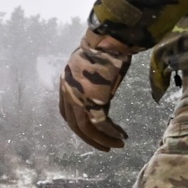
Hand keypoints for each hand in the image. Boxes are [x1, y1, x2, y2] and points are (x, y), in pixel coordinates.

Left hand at [58, 28, 132, 150]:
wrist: (109, 41)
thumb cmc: (106, 49)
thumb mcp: (94, 69)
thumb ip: (92, 85)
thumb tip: (101, 99)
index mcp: (66, 84)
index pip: (67, 113)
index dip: (80, 126)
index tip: (93, 132)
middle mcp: (68, 93)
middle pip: (75, 125)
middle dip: (91, 139)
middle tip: (106, 147)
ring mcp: (78, 97)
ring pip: (87, 128)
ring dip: (103, 140)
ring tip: (118, 145)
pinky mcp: (91, 100)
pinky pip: (100, 124)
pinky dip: (111, 133)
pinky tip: (121, 136)